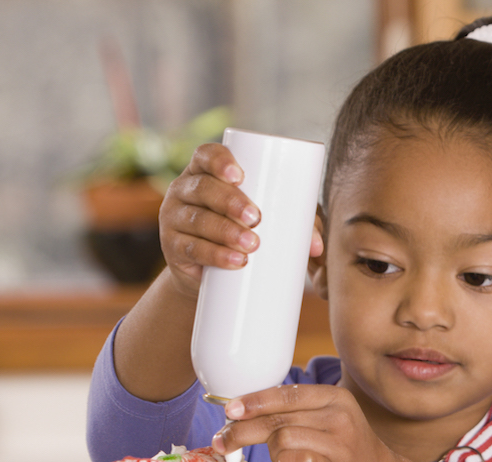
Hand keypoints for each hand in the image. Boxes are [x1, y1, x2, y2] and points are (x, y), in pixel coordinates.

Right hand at [159, 143, 323, 299]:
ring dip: (225, 231)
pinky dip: (214, 255)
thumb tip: (317, 245)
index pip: (205, 155)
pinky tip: (235, 261)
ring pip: (196, 220)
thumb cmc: (246, 233)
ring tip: (252, 244)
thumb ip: (298, 222)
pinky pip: (191, 249)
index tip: (240, 176)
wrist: (213, 276)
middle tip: (256, 218)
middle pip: (203, 188)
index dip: (219, 160)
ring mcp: (173, 219)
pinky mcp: (173, 249)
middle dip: (229, 202)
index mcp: (205, 172)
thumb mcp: (269, 220)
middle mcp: (184, 190)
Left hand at [215, 383, 393, 461]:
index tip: (230, 411)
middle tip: (224, 440)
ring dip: (271, 451)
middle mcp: (339, 416)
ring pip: (282, 438)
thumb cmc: (343, 454)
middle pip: (277, 417)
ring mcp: (340, 443)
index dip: (253, 402)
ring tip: (279, 458)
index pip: (285, 394)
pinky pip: (293, 461)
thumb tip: (242, 412)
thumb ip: (295, 414)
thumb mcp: (325, 423)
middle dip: (244, 429)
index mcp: (334, 397)